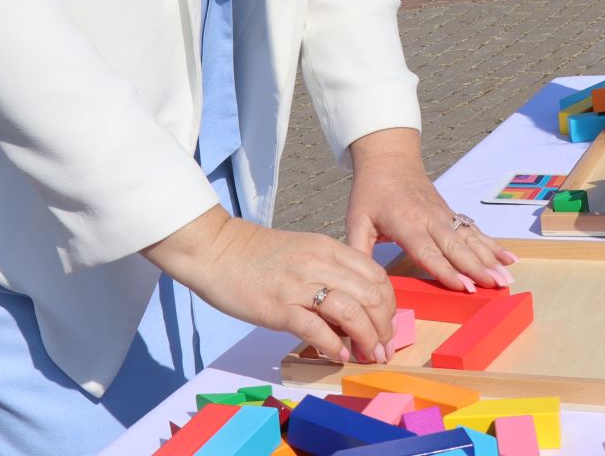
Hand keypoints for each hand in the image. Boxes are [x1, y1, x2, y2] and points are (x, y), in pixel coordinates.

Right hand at [143, 207, 396, 363]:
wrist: (215, 249)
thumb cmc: (256, 255)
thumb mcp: (302, 253)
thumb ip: (329, 273)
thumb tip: (351, 311)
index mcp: (327, 248)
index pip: (376, 276)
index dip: (389, 305)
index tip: (387, 326)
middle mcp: (319, 263)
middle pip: (371, 296)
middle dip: (383, 327)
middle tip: (382, 348)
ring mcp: (299, 285)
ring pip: (351, 312)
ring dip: (366, 338)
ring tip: (368, 355)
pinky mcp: (279, 306)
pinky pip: (317, 328)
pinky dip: (334, 346)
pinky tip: (338, 356)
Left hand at [346, 129, 516, 293]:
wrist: (389, 158)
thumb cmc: (371, 191)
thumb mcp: (356, 219)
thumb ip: (358, 250)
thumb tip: (359, 280)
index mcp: (406, 223)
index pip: (428, 251)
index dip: (447, 270)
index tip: (465, 287)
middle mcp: (429, 219)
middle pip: (457, 246)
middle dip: (478, 268)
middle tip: (497, 286)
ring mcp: (443, 215)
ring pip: (470, 239)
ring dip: (490, 258)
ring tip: (508, 276)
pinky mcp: (451, 212)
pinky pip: (474, 230)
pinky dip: (492, 244)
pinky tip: (508, 258)